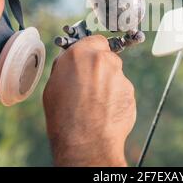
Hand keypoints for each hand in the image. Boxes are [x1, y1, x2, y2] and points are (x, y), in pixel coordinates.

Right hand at [43, 35, 136, 166]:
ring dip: (109, 82)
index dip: (92, 50)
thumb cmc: (64, 118)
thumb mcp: (52, 87)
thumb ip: (65, 68)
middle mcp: (101, 60)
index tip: (90, 59)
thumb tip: (70, 62)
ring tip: (97, 103)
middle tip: (91, 85)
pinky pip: (122, 89)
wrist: (86, 142)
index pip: (94, 40)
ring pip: (115, 73)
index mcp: (79, 55)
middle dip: (101, 67)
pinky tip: (106, 111)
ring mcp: (118, 75)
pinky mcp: (129, 90)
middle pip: (106, 56)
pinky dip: (117, 97)